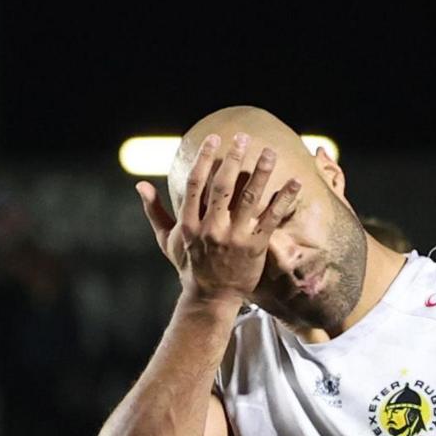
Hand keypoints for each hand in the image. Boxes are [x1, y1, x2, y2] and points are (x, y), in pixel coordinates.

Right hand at [137, 132, 301, 305]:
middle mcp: (211, 227)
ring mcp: (234, 237)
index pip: (196, 182)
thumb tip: (140, 185)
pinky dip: (283, 200)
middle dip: (234, 158)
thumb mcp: (167, 240)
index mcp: (189, 222)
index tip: (214, 139)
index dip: (205, 158)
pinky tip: (295, 183)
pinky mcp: (255, 247)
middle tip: (244, 138)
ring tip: (270, 152)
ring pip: (249, 198)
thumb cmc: (189, 266)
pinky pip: (271, 219)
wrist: (211, 297)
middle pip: (223, 185)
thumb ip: (155, 211)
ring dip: (261, 173)